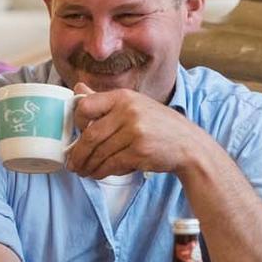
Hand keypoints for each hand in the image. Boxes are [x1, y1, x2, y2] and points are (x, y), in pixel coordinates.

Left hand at [63, 82, 210, 177]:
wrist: (189, 145)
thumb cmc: (158, 125)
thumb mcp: (134, 105)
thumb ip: (104, 100)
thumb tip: (77, 87)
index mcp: (123, 97)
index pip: (86, 105)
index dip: (77, 122)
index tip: (76, 134)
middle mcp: (128, 111)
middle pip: (90, 135)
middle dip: (78, 154)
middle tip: (72, 164)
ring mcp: (135, 131)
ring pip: (99, 153)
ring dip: (88, 166)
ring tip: (83, 171)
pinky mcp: (140, 151)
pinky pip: (112, 164)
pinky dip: (101, 172)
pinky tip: (98, 174)